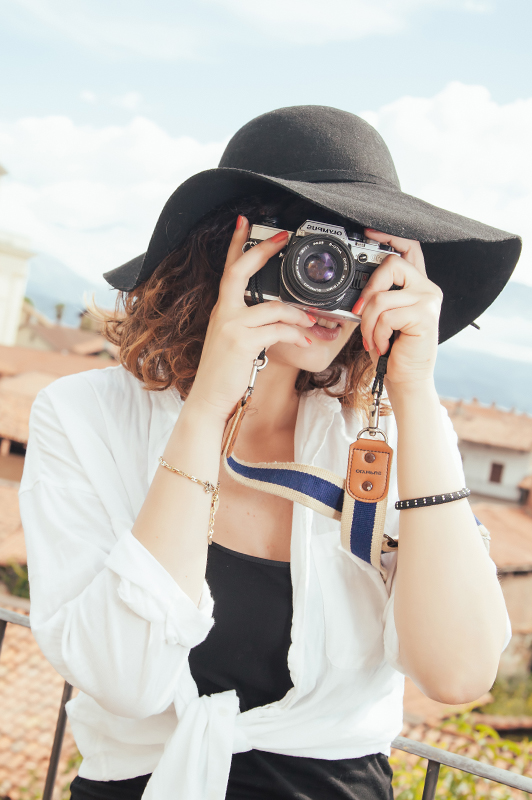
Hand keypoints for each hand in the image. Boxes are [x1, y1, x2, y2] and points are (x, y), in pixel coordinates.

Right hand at [185, 216, 313, 422]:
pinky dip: (296, 335)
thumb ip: (248, 323)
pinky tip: (306, 341)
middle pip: (241, 271)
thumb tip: (277, 314)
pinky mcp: (243, 342)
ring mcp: (232, 326)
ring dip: (299, 314)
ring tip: (313, 322)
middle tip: (283, 238)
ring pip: (273, 307)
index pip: (229, 268)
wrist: (210, 398)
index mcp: (224, 309)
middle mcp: (224, 312)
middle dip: (263, 251)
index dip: (237, 243)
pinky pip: (278, 331)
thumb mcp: (233, 340)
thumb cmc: (224, 372)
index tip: (245, 221)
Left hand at [355, 229, 442, 388]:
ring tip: (373, 340)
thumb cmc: (392, 349)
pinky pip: (387, 316)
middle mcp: (427, 288)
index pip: (409, 248)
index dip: (390, 236)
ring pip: (382, 297)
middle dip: (368, 290)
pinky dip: (378, 334)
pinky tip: (384, 345)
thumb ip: (376, 296)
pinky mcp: (425, 316)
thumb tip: (355, 287)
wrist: (406, 378)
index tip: (368, 231)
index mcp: (416, 285)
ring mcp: (428, 300)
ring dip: (368, 324)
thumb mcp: (381, 317)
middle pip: (391, 265)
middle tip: (361, 313)